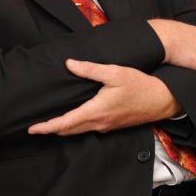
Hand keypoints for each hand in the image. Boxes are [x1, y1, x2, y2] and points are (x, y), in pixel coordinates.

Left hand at [27, 60, 178, 135]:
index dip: (47, 127)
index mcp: (97, 111)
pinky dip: (74, 127)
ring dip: (62, 129)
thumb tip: (69, 64)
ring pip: (78, 131)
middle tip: (34, 128)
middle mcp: (100, 123)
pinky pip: (88, 129)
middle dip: (50, 130)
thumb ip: (90, 69)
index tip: (32, 129)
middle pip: (69, 131)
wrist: (162, 99)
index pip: (66, 123)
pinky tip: (70, 120)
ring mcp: (106, 126)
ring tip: (47, 125)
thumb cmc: (139, 84)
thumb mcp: (115, 72)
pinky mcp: (111, 125)